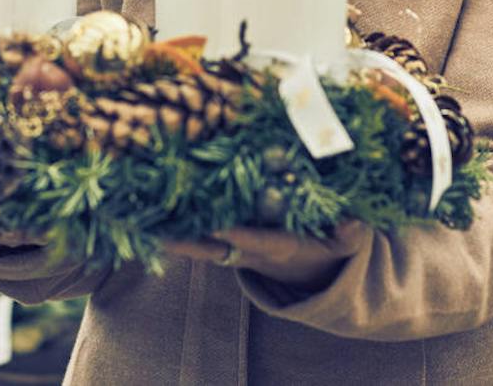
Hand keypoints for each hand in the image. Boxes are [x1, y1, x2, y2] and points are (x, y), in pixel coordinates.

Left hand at [163, 221, 369, 288]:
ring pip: (199, 245)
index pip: (253, 240)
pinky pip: (198, 239)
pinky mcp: (228, 243)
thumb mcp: (346, 247)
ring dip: (173, 235)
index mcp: (278, 248)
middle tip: (156, 232)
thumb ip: (350, 236)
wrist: (313, 274)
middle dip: (186, 242)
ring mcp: (236, 249)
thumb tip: (352, 221)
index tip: (214, 224)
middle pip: (212, 250)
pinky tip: (149, 217)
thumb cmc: (328, 250)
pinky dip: (176, 230)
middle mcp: (250, 251)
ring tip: (140, 222)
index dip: (235, 233)